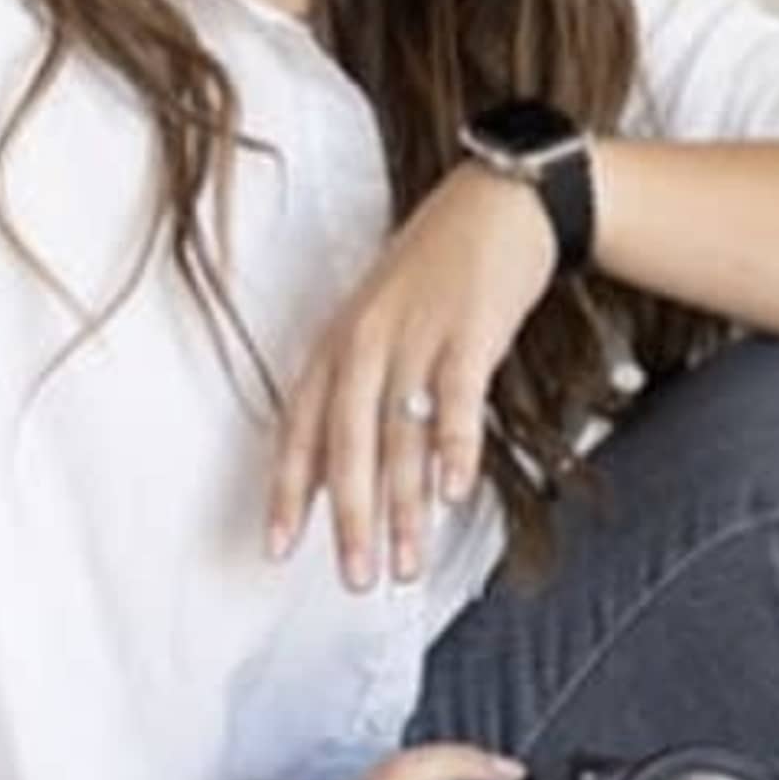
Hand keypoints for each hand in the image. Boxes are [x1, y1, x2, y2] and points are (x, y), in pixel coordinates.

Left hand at [270, 166, 562, 588]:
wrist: (499, 203)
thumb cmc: (440, 269)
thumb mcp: (380, 322)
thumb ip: (358, 393)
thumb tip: (339, 472)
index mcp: (337, 344)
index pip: (300, 429)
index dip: (290, 492)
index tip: (279, 547)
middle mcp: (366, 342)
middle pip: (348, 443)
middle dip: (352, 518)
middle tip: (356, 576)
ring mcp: (416, 335)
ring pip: (402, 436)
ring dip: (406, 507)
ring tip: (408, 561)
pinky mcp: (469, 330)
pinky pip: (457, 401)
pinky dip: (454, 450)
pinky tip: (453, 494)